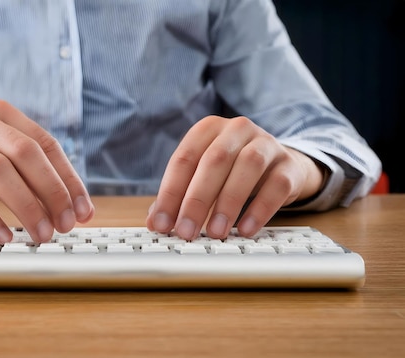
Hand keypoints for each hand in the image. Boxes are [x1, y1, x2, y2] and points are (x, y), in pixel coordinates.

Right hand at [0, 100, 93, 242]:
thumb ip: (31, 175)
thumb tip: (73, 209)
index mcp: (3, 114)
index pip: (47, 145)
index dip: (69, 180)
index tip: (83, 211)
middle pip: (26, 155)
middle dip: (52, 193)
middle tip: (65, 225)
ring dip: (26, 207)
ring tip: (41, 235)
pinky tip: (4, 237)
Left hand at [146, 115, 324, 238]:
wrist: (280, 165)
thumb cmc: (231, 172)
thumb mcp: (202, 177)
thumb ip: (178, 196)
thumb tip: (155, 222)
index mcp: (208, 129)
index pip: (184, 158)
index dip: (170, 193)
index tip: (161, 223)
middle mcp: (237, 129)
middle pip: (214, 160)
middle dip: (197, 200)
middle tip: (186, 231)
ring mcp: (267, 144)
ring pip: (247, 166)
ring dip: (228, 203)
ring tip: (215, 232)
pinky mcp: (289, 164)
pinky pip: (277, 185)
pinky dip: (261, 209)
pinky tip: (247, 229)